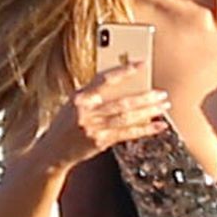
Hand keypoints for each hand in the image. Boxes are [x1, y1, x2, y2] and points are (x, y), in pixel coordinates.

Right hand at [49, 58, 169, 164]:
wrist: (52, 152)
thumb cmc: (65, 125)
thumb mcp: (73, 104)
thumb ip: (94, 95)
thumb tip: (123, 86)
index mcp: (79, 97)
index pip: (105, 80)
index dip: (124, 70)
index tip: (142, 64)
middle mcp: (86, 112)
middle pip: (121, 102)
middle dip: (145, 97)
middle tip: (162, 93)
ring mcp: (93, 128)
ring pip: (127, 117)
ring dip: (148, 111)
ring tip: (164, 106)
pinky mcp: (100, 142)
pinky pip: (127, 134)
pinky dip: (145, 129)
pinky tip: (158, 126)